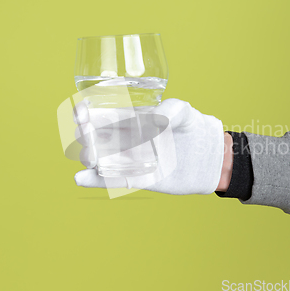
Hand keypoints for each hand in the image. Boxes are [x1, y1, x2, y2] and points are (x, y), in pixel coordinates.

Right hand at [73, 99, 225, 194]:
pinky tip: (80, 179)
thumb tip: (153, 121)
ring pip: (100, 158)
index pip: (103, 113)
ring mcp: (131, 159)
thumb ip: (171, 110)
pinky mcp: (138, 179)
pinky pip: (112, 180)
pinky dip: (95, 180)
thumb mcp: (185, 113)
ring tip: (91, 157)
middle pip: (95, 136)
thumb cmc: (196, 127)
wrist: (210, 157)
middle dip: (84, 135)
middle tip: (87, 135)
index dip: (87, 112)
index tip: (80, 112)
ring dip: (88, 157)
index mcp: (133, 118)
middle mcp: (127, 138)